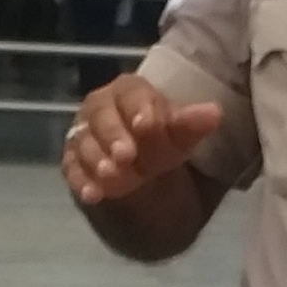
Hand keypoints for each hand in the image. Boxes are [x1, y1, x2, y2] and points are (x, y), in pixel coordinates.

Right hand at [64, 73, 226, 204]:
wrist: (145, 186)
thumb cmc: (163, 150)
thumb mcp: (181, 141)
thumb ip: (190, 126)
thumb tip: (214, 112)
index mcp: (130, 93)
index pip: (130, 92)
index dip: (138, 106)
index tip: (147, 125)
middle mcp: (102, 109)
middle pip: (101, 114)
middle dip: (113, 134)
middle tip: (126, 155)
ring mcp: (85, 136)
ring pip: (84, 141)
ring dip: (97, 158)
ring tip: (111, 176)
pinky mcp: (74, 163)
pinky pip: (73, 169)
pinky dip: (82, 181)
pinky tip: (93, 195)